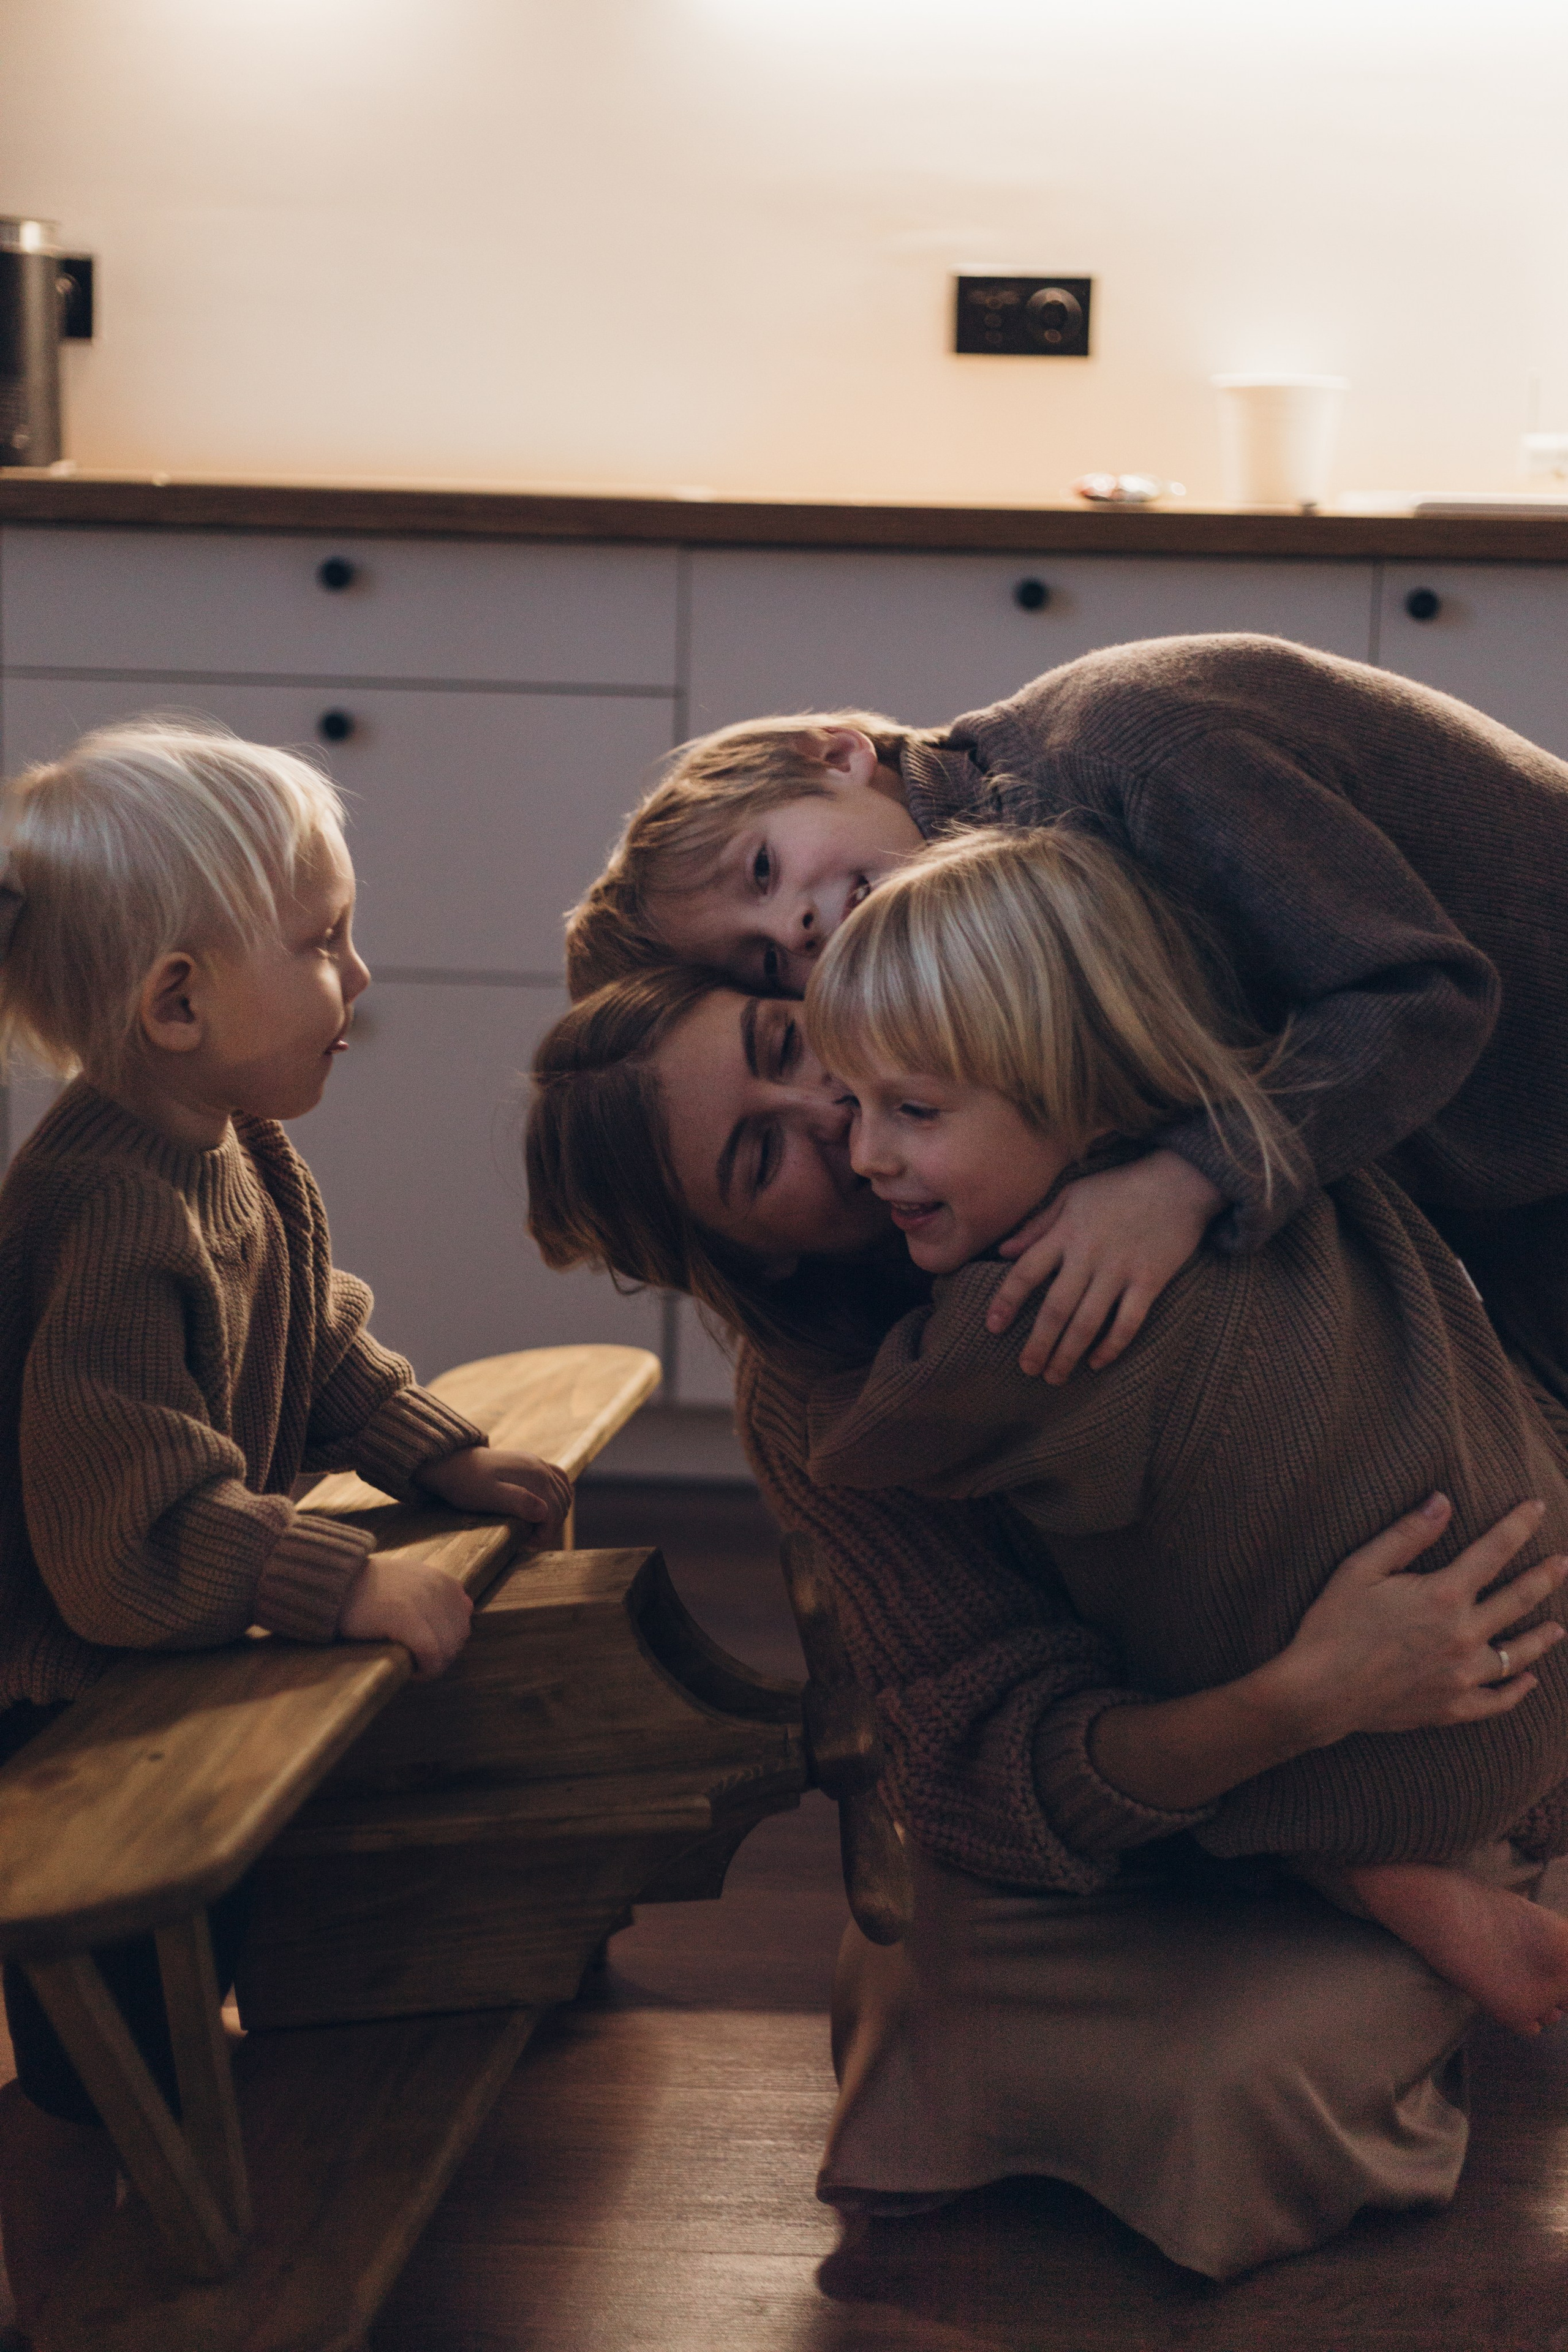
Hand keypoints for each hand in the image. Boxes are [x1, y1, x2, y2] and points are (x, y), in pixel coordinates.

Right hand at [336, 1555, 473, 1676]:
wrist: (337, 1583)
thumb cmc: (372, 1588)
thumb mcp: (414, 1580)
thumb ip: (439, 1593)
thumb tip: (466, 1611)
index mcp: (444, 1582)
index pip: (463, 1623)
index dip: (446, 1643)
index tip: (426, 1650)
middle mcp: (439, 1588)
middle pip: (457, 1639)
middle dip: (440, 1656)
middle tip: (418, 1662)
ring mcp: (423, 1602)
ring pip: (447, 1650)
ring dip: (433, 1665)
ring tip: (413, 1665)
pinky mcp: (406, 1619)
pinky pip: (431, 1655)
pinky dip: (426, 1670)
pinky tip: (411, 1671)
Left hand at [417, 1445, 572, 1525]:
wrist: (451, 1462)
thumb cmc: (467, 1484)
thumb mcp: (488, 1497)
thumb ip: (517, 1502)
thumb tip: (544, 1512)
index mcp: (534, 1477)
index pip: (554, 1512)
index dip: (545, 1533)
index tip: (526, 1544)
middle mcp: (541, 1467)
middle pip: (561, 1504)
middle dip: (550, 1526)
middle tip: (528, 1540)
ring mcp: (537, 1463)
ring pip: (563, 1492)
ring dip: (555, 1513)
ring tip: (533, 1527)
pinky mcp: (531, 1463)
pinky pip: (558, 1479)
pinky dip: (558, 1496)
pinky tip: (545, 1507)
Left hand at [986, 1151, 1224, 1381]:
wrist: (1179, 1181)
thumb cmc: (1120, 1188)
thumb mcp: (1072, 1195)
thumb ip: (1038, 1225)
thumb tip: (1003, 1251)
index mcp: (1066, 1233)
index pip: (1026, 1272)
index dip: (1006, 1301)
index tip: (993, 1327)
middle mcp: (1089, 1255)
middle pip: (1055, 1308)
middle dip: (1039, 1343)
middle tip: (1027, 1369)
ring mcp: (1120, 1270)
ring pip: (1088, 1322)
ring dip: (1068, 1354)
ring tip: (1054, 1376)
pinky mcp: (1150, 1281)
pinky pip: (1128, 1322)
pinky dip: (1112, 1346)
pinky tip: (1096, 1363)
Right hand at [1261, 1493, 1567, 1748]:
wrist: (1318, 1693)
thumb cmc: (1333, 1625)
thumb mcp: (1361, 1568)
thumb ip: (1407, 1534)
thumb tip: (1443, 1500)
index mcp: (1443, 1595)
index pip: (1494, 1551)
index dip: (1519, 1525)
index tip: (1538, 1507)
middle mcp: (1463, 1635)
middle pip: (1519, 1600)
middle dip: (1545, 1577)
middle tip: (1562, 1563)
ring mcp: (1462, 1676)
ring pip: (1517, 1655)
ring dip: (1542, 1637)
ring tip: (1558, 1626)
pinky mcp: (1452, 1708)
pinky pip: (1497, 1701)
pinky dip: (1517, 1691)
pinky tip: (1529, 1681)